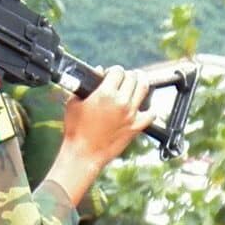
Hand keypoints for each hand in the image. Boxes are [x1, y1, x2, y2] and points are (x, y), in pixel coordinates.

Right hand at [46, 67, 154, 208]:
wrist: (83, 154)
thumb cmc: (76, 131)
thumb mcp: (74, 103)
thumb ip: (86, 86)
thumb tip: (97, 72)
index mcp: (106, 94)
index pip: (118, 71)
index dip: (113, 70)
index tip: (110, 74)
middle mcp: (121, 102)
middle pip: (133, 77)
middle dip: (127, 75)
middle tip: (123, 78)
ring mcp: (131, 114)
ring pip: (144, 89)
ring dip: (141, 81)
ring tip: (138, 80)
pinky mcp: (136, 127)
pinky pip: (151, 114)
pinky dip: (149, 108)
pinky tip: (144, 107)